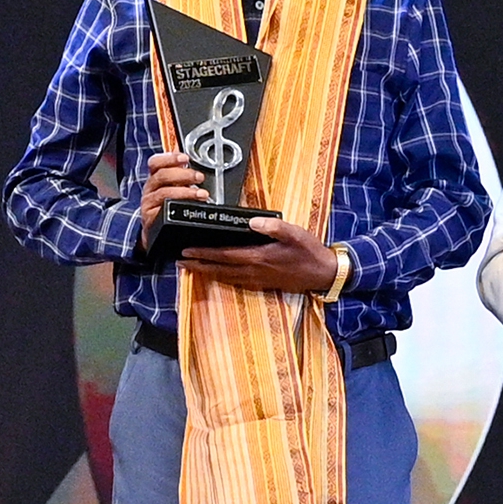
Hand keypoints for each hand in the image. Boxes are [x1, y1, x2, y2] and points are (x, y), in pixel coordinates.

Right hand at [138, 147, 208, 241]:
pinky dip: (178, 207)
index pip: (156, 163)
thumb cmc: (167, 206)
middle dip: (183, 174)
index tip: (185, 158)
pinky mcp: (150, 217)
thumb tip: (192, 161)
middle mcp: (150, 189)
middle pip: (162, 175)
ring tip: (201, 194)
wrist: (156, 231)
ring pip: (164, 192)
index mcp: (155, 178)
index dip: (169, 158)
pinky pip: (163, 210)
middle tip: (199, 177)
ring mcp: (149, 203)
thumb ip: (181, 174)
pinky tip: (189, 207)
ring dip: (185, 192)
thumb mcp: (174, 188)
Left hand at [181, 217, 341, 295]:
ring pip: (225, 277)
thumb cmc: (309, 251)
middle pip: (219, 269)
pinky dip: (221, 277)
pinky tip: (216, 274)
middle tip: (179, 261)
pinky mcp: (262, 283)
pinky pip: (235, 281)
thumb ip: (273, 227)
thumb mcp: (295, 233)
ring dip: (206, 272)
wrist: (323, 274)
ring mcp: (257, 279)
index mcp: (258, 257)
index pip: (224, 255)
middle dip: (198, 265)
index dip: (204, 254)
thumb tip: (252, 221)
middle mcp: (254, 271)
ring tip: (191, 268)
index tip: (186, 251)